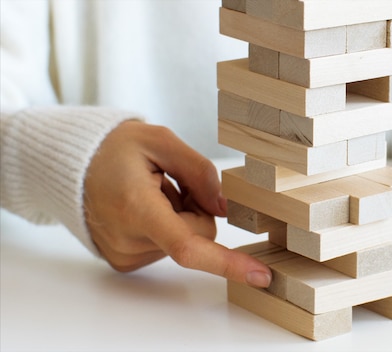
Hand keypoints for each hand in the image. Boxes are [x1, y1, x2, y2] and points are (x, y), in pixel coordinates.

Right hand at [84, 121, 271, 286]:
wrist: (73, 164)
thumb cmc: (116, 148)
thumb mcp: (161, 141)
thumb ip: (199, 171)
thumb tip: (225, 209)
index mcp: (137, 208)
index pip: (188, 246)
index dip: (228, 262)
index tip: (260, 275)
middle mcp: (128, 239)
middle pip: (198, 234)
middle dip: (197, 208)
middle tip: (169, 183)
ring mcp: (125, 254)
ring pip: (185, 240)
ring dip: (179, 216)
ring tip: (149, 193)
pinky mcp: (125, 260)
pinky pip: (167, 246)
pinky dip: (166, 226)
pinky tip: (143, 206)